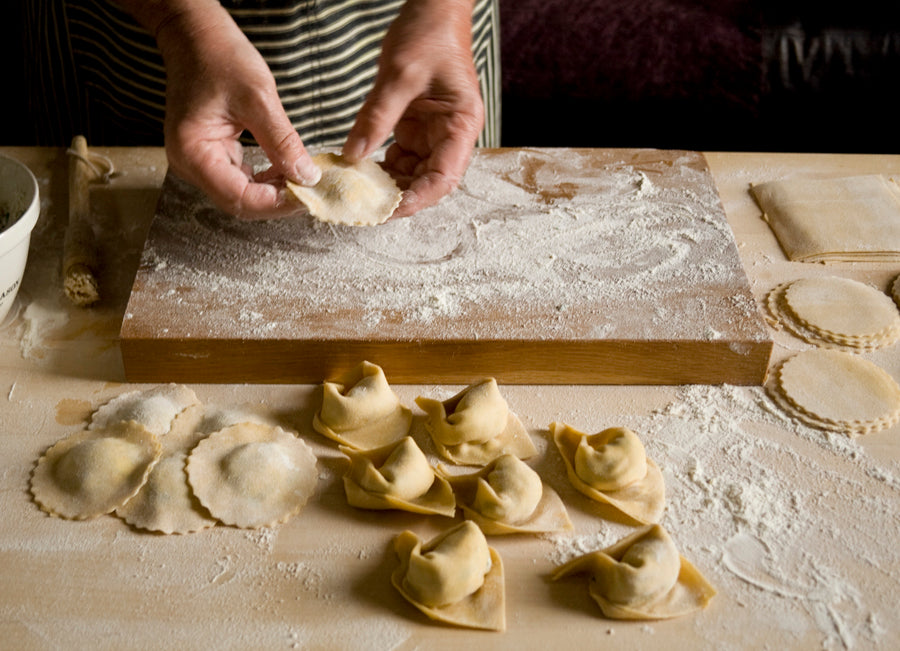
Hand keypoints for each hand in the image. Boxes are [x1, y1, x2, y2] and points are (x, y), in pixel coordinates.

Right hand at [151, 1, 319, 218]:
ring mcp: (199, 163)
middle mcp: (190, 165)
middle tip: (312, 190)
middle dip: (277, 201)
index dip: (276, 203)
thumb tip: (307, 177)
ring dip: (274, 192)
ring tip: (303, 179)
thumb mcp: (258, 99)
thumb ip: (283, 142)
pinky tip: (287, 170)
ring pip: (241, 195)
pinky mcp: (211, 156)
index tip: (309, 195)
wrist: (197, 37)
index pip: (239, 199)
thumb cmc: (220, 59)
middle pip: (239, 202)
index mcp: (193, 154)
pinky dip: (266, 180)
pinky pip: (241, 180)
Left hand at [342, 0, 482, 217]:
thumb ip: (376, 117)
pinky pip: (400, 157)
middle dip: (400, 196)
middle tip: (365, 206)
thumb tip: (353, 156)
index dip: (418, 198)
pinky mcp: (416, 127)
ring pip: (413, 173)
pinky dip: (381, 166)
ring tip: (358, 191)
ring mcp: (433, 133)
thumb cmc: (429, 34)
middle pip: (429, 181)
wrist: (433, 8)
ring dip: (388, 184)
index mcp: (461, 125)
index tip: (390, 209)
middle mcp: (451, 135)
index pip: (444, 177)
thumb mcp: (399, 75)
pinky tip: (359, 169)